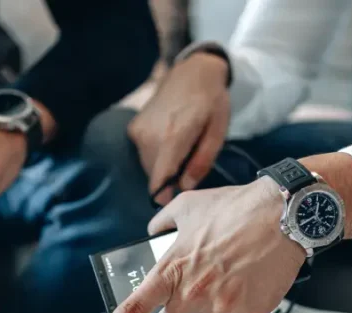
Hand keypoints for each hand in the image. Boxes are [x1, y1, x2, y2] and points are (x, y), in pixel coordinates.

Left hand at [84, 178, 305, 312]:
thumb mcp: (189, 207)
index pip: (132, 311)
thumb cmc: (236, 209)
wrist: (285, 215)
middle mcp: (193, 294)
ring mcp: (222, 308)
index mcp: (171, 270)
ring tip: (220, 293)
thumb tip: (152, 231)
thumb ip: (162, 223)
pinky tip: (245, 288)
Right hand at [128, 52, 229, 204]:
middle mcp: (150, 136)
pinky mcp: (133, 128)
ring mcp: (139, 131)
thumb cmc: (211, 102)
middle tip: (188, 167)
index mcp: (173, 137)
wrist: (192, 71)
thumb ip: (201, 162)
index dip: (164, 197)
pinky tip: (169, 140)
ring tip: (181, 150)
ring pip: (148, 167)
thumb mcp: (217, 132)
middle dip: (169, 179)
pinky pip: (143, 154)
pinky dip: (156, 155)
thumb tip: (185, 187)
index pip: (159, 180)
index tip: (173, 202)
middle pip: (155, 176)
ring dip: (163, 167)